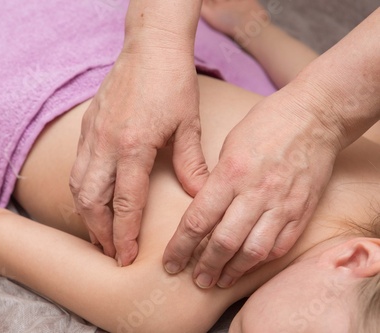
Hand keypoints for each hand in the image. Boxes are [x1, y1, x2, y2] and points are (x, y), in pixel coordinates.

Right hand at [70, 50, 208, 265]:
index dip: (124, 235)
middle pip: (91, 201)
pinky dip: (82, 189)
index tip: (125, 257)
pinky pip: (77, 166)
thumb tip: (197, 195)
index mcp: (133, 145)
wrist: (150, 46)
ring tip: (98, 232)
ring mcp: (92, 133)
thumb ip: (190, 163)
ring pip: (77, 185)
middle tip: (110, 251)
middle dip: (99, 231)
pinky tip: (93, 198)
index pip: (125, 203)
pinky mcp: (87, 125)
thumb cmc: (172, 81)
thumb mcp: (187, 123)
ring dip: (86, 214)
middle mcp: (105, 143)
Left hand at [163, 89, 337, 287]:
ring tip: (219, 280)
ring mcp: (282, 205)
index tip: (170, 262)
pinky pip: (280, 246)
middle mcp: (255, 193)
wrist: (315, 117)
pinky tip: (248, 265)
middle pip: (224, 242)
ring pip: (253, 251)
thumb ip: (216, 181)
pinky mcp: (302, 211)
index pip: (198, 220)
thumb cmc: (267, 125)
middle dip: (206, 266)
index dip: (181, 247)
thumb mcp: (229, 146)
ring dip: (233, 271)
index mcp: (231, 174)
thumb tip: (204, 209)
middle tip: (196, 280)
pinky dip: (261, 261)